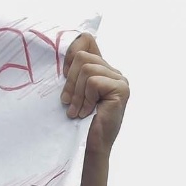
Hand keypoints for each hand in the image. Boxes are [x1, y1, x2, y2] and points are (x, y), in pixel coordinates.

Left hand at [62, 33, 128, 157]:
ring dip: (78, 93)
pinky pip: (94, 82)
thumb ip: (74, 71)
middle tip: (68, 102)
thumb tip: (67, 49)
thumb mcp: (75, 90)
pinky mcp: (121, 89)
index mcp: (103, 69)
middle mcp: (114, 72)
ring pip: (87, 69)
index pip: (87, 41)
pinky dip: (86, 98)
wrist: (94, 144)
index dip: (71, 54)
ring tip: (78, 110)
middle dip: (71, 81)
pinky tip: (88, 111)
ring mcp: (120, 80)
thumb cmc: (83, 120)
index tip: (64, 75)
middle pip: (83, 57)